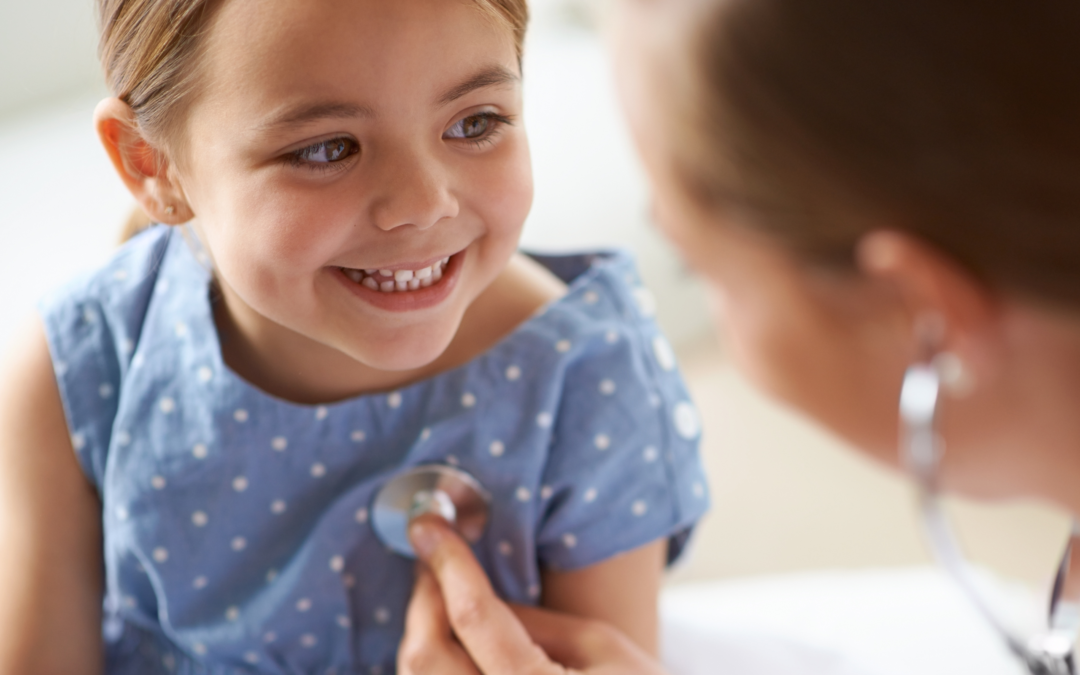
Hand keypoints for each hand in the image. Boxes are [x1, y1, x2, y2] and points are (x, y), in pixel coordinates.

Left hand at [398, 515, 667, 674]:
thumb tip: (467, 589)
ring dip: (419, 633)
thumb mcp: (600, 646)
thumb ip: (530, 620)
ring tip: (438, 598)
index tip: (429, 526)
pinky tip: (446, 644)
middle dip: (421, 599)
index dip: (448, 564)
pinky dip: (429, 667)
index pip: (475, 617)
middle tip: (430, 562)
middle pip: (426, 656)